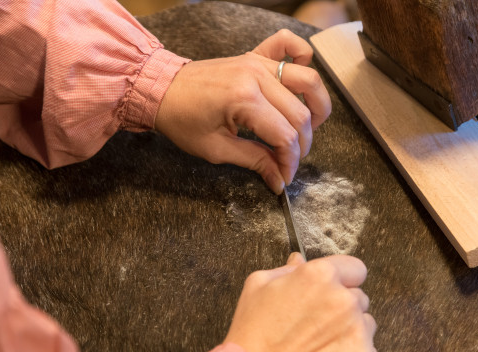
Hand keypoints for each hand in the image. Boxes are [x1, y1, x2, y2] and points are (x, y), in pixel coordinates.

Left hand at [155, 30, 330, 193]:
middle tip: (289, 160)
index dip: (289, 162)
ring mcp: (258, 62)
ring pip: (308, 80)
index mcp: (244, 100)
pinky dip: (302, 57)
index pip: (285, 136)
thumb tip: (279, 179)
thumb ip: (254, 161)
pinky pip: (290, 45)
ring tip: (307, 127)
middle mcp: (256, 76)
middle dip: (301, 144)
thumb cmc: (182, 119)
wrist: (160, 89)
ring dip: (317, 106)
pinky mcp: (256, 56)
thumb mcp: (216, 149)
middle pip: (300, 114)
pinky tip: (298, 83)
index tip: (284, 177)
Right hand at [224, 253, 377, 351]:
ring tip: (321, 343)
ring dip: (350, 330)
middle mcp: (343, 300)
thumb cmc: (253, 334)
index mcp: (320, 276)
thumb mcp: (258, 287)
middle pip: (359, 297)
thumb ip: (286, 270)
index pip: (354, 268)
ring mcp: (356, 331)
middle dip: (342, 306)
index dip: (342, 279)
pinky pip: (368, 350)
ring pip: (366, 323)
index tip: (334, 290)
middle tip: (318, 322)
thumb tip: (299, 261)